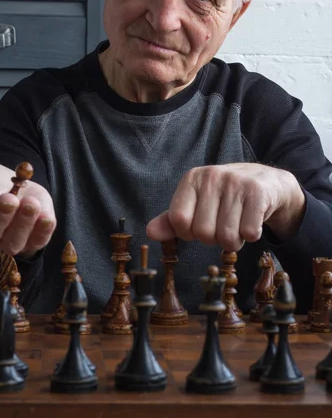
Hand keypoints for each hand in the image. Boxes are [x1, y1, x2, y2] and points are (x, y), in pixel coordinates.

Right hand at [0, 161, 55, 256]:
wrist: (10, 179)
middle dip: (1, 217)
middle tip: (8, 198)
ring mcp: (10, 238)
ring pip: (15, 241)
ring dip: (23, 224)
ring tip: (29, 203)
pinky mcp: (33, 237)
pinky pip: (39, 240)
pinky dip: (43, 230)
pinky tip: (45, 216)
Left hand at [146, 163, 304, 250]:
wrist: (267, 181)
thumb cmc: (225, 197)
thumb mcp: (196, 204)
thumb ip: (172, 220)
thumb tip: (150, 232)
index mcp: (192, 179)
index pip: (178, 220)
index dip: (189, 233)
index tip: (199, 225)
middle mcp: (212, 176)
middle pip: (203, 233)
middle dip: (213, 239)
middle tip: (223, 224)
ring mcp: (236, 182)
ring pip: (227, 237)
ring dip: (234, 240)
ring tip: (238, 223)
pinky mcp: (258, 192)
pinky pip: (249, 233)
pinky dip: (252, 235)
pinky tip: (252, 220)